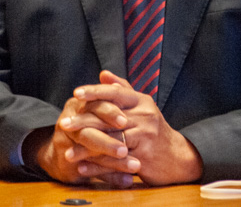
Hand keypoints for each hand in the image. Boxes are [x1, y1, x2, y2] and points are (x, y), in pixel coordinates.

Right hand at [27, 92, 140, 187]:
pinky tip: (127, 180)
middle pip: (88, 129)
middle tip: (126, 147)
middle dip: (109, 140)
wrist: (62, 154)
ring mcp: (65, 144)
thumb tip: (108, 74)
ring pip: (90, 153)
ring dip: (113, 161)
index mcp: (77, 105)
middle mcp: (68, 122)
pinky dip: (111, 177)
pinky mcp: (68, 164)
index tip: (126, 120)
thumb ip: (107, 94)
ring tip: (134, 166)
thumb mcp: (98, 109)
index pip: (94, 105)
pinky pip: (91, 171)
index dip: (109, 112)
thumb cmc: (88, 126)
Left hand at [69, 70, 203, 184]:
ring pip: (110, 140)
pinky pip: (115, 162)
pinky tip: (82, 167)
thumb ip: (122, 89)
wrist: (177, 157)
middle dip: (83, 121)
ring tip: (67, 150)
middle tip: (63, 124)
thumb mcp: (142, 106)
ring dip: (86, 147)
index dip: (95, 92)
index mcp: (142, 101)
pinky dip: (98, 166)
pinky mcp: (144, 158)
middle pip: (108, 117)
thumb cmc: (154, 130)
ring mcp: (146, 137)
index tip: (76, 93)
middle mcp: (145, 117)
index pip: (116, 92)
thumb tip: (103, 73)